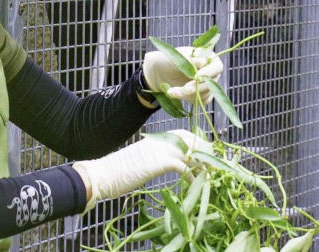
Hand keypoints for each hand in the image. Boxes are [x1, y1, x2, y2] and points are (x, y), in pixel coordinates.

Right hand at [72, 130, 210, 209]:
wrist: (103, 174)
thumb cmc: (120, 170)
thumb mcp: (142, 158)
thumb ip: (156, 156)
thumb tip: (168, 162)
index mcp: (157, 138)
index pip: (185, 134)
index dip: (199, 142)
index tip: (208, 153)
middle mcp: (161, 140)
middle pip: (192, 140)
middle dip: (206, 151)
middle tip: (215, 164)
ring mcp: (160, 150)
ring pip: (191, 151)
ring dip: (203, 164)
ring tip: (211, 174)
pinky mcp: (159, 162)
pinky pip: (183, 166)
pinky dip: (193, 175)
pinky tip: (197, 183)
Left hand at [143, 45, 223, 104]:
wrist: (159, 73)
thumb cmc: (168, 60)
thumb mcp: (176, 58)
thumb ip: (190, 60)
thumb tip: (203, 61)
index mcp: (207, 57)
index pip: (217, 67)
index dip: (208, 73)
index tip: (195, 77)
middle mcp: (210, 70)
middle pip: (212, 83)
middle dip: (196, 87)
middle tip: (183, 90)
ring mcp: (207, 83)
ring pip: (205, 94)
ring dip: (188, 95)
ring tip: (172, 91)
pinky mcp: (201, 94)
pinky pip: (202, 101)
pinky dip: (189, 99)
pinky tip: (177, 94)